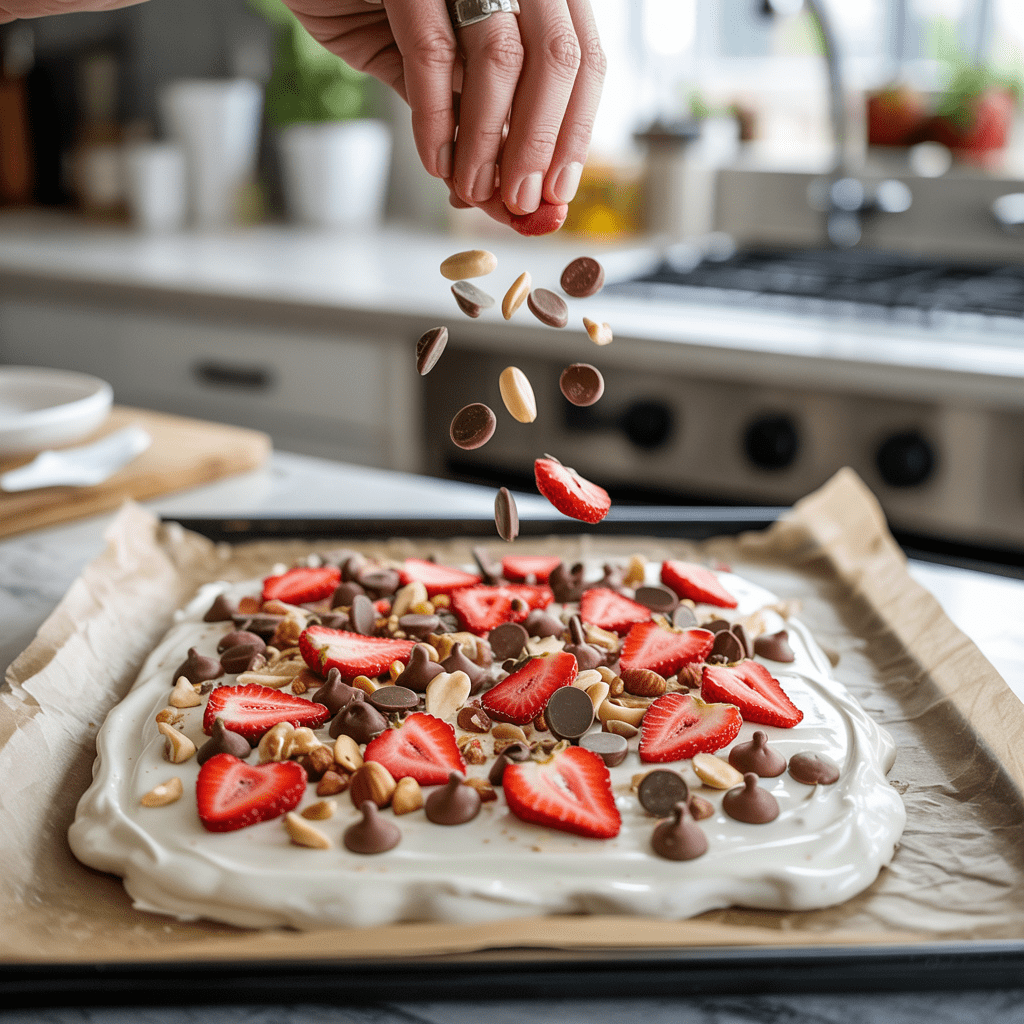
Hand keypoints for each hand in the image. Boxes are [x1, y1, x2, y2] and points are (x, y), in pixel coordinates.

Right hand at [283, 0, 605, 230]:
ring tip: (471, 190)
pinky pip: (433, 55)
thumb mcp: (439, 72)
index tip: (557, 192)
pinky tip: (436, 161)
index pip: (582, 59)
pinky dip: (437, 119)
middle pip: (556, 60)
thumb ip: (474, 122)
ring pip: (502, 59)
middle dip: (539, 144)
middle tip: (520, 203)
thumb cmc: (372, 10)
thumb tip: (508, 202)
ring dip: (490, 141)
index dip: (575, 131)